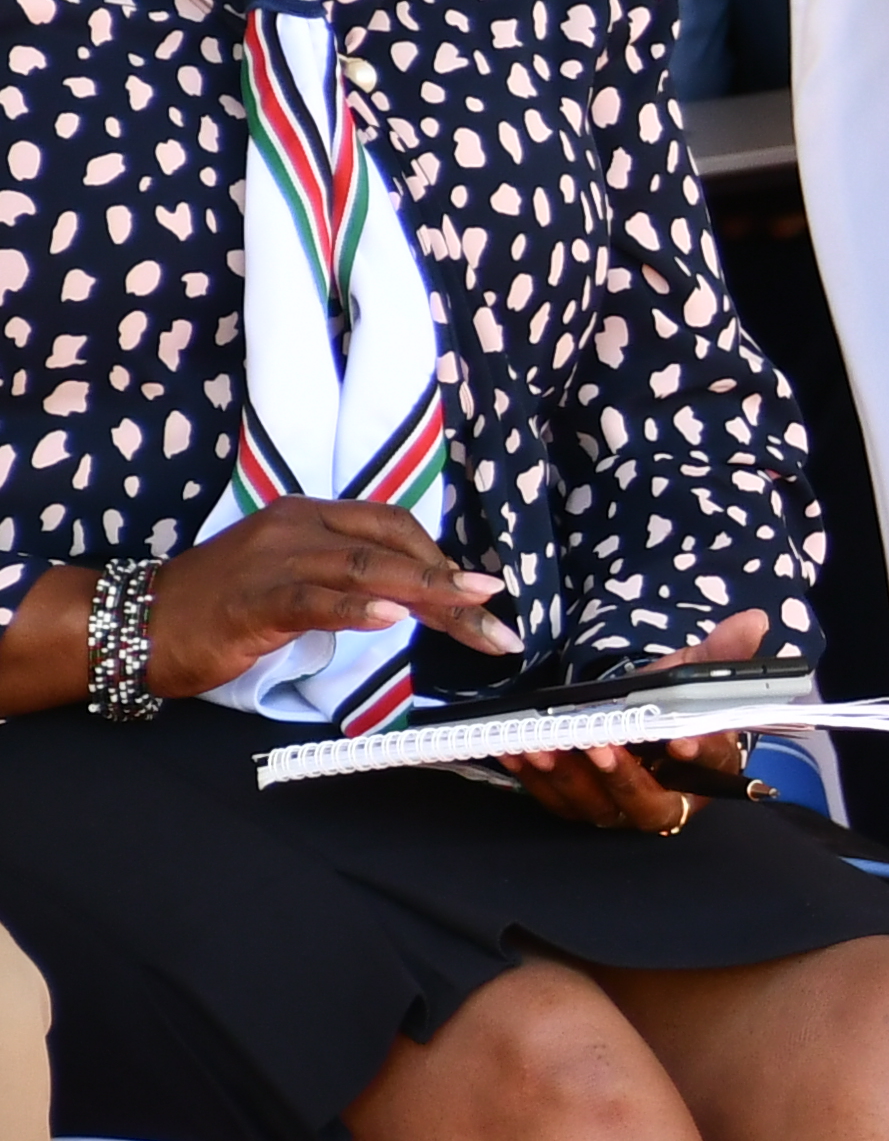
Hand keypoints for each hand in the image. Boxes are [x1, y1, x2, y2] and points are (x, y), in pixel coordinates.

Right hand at [144, 498, 517, 696]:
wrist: (138, 623)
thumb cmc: (221, 608)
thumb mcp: (295, 581)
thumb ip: (348, 581)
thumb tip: (414, 599)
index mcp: (310, 516)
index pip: (393, 528)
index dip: (442, 559)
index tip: (482, 596)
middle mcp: (297, 527)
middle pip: (392, 548)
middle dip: (450, 584)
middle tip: (497, 614)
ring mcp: (274, 560)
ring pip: (366, 570)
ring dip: (427, 593)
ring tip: (472, 611)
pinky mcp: (253, 600)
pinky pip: (314, 601)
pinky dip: (357, 610)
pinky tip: (393, 621)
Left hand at [502, 610, 773, 837]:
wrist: (640, 720)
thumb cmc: (674, 702)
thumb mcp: (696, 674)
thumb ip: (722, 653)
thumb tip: (753, 621)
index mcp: (711, 769)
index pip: (711, 767)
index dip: (698, 756)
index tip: (680, 738)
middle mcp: (671, 799)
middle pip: (651, 804)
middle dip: (624, 777)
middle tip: (601, 745)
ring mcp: (624, 809)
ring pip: (600, 806)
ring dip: (570, 777)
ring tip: (545, 745)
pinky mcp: (584, 807)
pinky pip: (559, 802)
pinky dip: (535, 780)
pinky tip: (515, 752)